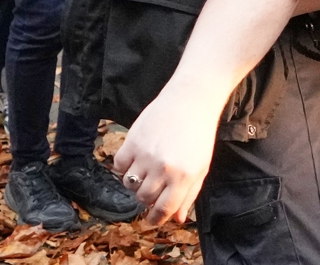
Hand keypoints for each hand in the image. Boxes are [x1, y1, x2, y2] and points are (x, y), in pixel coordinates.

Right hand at [113, 87, 221, 224]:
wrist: (191, 101)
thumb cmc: (199, 134)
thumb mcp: (201, 167)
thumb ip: (189, 194)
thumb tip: (177, 219)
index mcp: (183, 178)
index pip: (163, 210)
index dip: (155, 219)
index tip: (151, 219)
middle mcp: (163, 169)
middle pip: (143, 198)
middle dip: (146, 197)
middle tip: (151, 186)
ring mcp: (146, 156)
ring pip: (129, 184)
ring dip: (135, 182)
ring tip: (145, 169)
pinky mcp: (133, 141)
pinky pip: (119, 166)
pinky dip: (124, 166)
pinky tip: (135, 158)